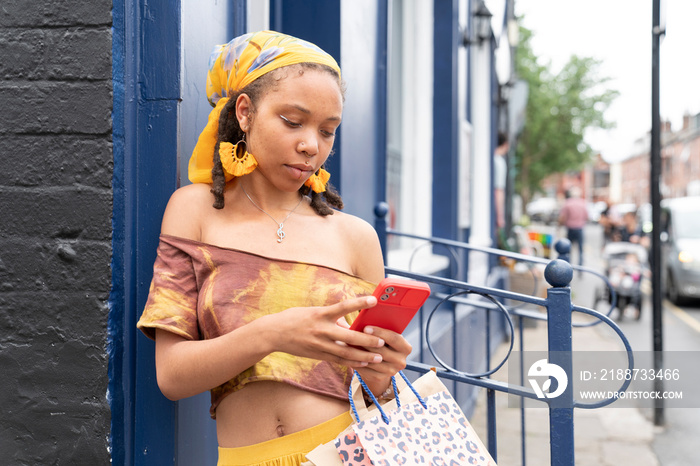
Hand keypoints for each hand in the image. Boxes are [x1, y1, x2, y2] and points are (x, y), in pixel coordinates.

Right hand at [267, 296, 387, 368]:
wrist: (274, 333)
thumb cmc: (295, 318)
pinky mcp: (318, 355)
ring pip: (346, 353)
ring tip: (378, 357)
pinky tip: (364, 363)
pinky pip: (338, 360)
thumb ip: (332, 317)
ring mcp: (320, 344)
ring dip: (364, 356)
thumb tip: (350, 324)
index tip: (374, 300)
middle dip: (367, 340)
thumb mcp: (314, 312)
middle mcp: (321, 330)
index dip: (359, 303)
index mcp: (321, 314)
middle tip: (382, 341)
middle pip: (349, 337)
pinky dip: (352, 362)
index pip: (344, 306)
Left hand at [347, 325, 411, 395]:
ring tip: (348, 343)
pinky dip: (357, 361)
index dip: (379, 332)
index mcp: (406, 348)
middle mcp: (401, 361)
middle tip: (353, 335)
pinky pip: (366, 370)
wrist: (382, 359)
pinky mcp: (379, 378)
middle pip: (381, 351)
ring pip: (372, 361)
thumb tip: (365, 322)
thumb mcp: (385, 334)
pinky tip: (348, 354)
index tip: (365, 328)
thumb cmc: (382, 340)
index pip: (394, 338)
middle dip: (366, 342)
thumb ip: (380, 328)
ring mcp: (391, 371)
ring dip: (359, 352)